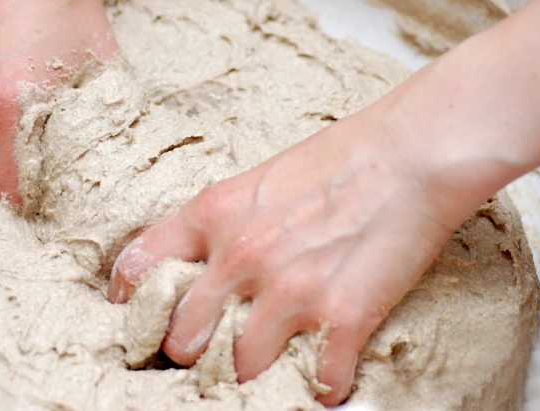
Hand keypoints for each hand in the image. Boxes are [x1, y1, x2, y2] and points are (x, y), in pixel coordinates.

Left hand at [108, 106, 456, 405]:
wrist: (410, 152)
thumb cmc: (338, 159)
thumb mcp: (256, 181)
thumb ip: (221, 225)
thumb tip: (201, 270)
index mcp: (211, 215)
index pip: (137, 271)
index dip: (130, 305)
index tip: (140, 321)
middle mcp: (239, 255)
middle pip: (180, 339)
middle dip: (191, 351)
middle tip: (212, 350)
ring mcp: (288, 290)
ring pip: (237, 370)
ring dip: (252, 374)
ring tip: (269, 365)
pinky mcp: (341, 318)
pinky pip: (316, 383)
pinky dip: (320, 387)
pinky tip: (327, 371)